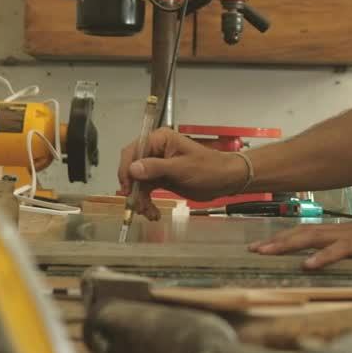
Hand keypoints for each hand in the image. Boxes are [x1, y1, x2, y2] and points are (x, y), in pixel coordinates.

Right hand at [117, 127, 248, 219]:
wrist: (225, 180)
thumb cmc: (209, 168)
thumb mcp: (182, 168)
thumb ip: (156, 168)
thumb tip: (133, 168)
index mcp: (160, 139)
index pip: (133, 151)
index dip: (127, 169)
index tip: (127, 187)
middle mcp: (156, 150)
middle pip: (133, 168)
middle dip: (134, 188)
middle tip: (138, 204)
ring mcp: (157, 165)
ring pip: (138, 182)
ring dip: (140, 199)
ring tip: (148, 212)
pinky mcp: (161, 178)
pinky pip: (146, 190)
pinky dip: (147, 202)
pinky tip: (152, 212)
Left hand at [248, 210, 351, 269]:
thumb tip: (337, 261)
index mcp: (347, 231)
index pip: (309, 232)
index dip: (285, 238)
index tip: (263, 246)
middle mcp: (346, 230)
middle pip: (304, 232)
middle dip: (277, 241)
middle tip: (253, 250)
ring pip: (315, 237)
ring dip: (289, 245)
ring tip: (267, 253)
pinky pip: (341, 250)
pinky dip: (323, 256)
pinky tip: (308, 264)